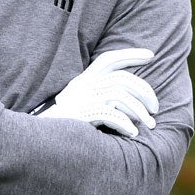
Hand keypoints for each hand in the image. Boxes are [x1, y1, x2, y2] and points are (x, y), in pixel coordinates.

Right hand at [36, 48, 157, 137]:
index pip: (109, 59)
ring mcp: (82, 98)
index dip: (130, 54)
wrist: (39, 140)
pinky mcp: (82, 114)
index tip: (151, 54)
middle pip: (122, 79)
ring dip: (139, 112)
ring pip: (121, 96)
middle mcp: (83, 85)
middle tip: (156, 109)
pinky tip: (133, 134)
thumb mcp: (79, 103)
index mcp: (84, 80)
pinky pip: (111, 114)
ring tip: (150, 125)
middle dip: (145, 92)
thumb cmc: (64, 124)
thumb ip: (98, 95)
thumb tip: (128, 98)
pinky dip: (125, 124)